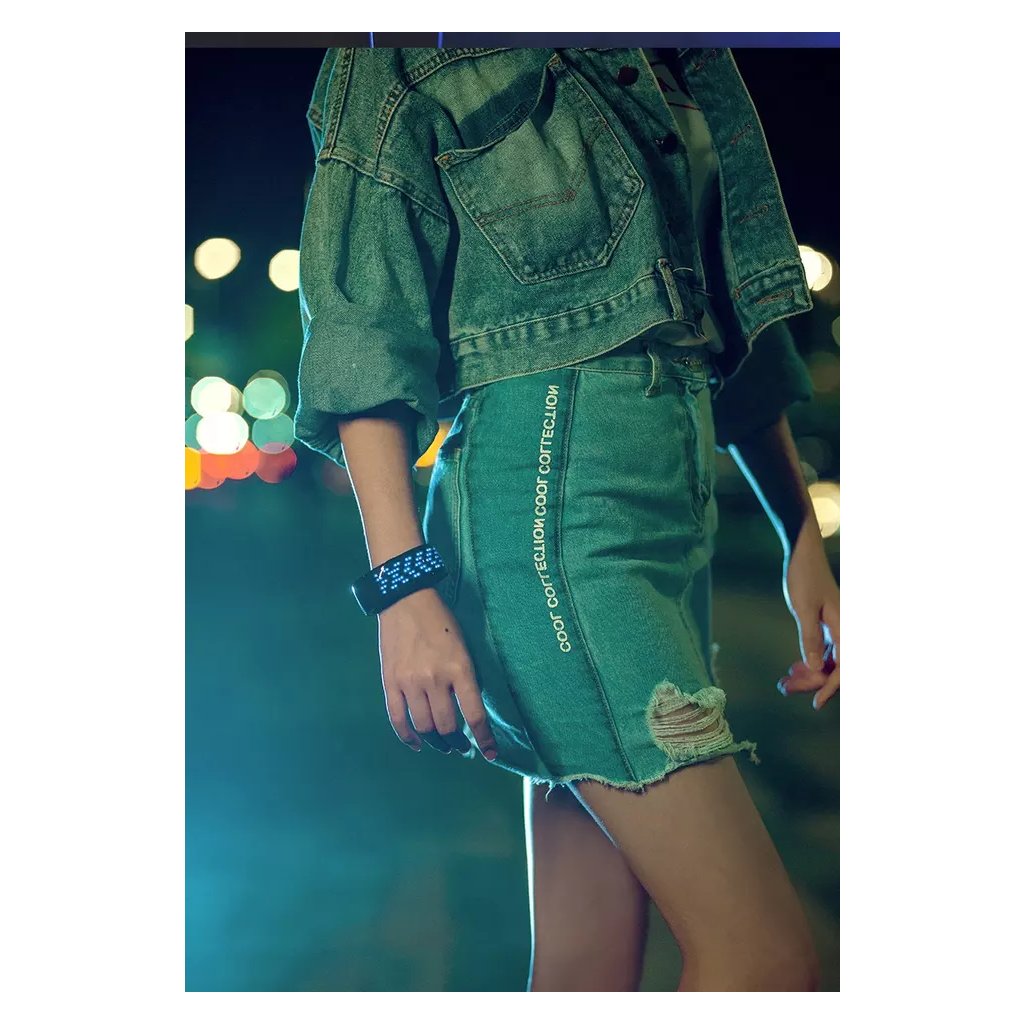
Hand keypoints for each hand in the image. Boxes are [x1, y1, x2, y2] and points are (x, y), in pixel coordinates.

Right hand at [377, 586, 498, 758]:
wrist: (406, 600)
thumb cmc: (442, 621)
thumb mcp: (464, 647)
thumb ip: (466, 678)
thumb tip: (469, 711)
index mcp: (460, 669)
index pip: (474, 715)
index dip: (484, 740)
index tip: (490, 755)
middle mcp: (435, 679)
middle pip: (447, 727)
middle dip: (458, 743)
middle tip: (462, 747)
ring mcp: (410, 682)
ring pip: (424, 727)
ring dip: (436, 743)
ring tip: (443, 746)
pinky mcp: (390, 682)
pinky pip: (398, 719)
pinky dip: (408, 737)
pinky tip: (418, 744)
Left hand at [780, 514, 839, 709]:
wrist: (802, 551)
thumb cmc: (804, 576)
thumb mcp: (803, 609)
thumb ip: (809, 639)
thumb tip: (815, 668)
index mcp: (844, 627)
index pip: (844, 667)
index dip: (831, 688)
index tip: (816, 703)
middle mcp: (844, 629)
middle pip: (834, 667)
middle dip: (812, 682)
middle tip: (785, 689)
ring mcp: (835, 627)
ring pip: (826, 660)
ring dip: (808, 673)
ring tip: (784, 683)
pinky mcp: (826, 624)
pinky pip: (822, 650)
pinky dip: (808, 660)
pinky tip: (793, 669)